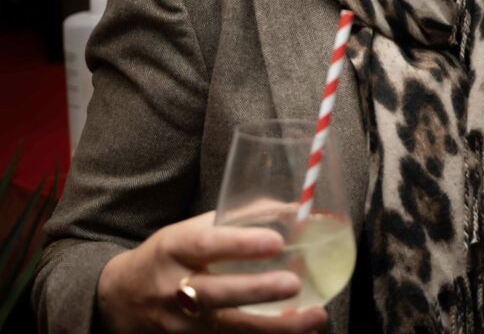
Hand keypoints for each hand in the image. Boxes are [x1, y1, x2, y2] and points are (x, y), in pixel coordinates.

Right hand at [96, 211, 328, 332]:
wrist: (121, 298)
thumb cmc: (168, 255)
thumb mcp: (189, 229)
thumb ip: (235, 220)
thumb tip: (292, 210)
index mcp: (174, 248)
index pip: (205, 244)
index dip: (240, 244)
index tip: (276, 241)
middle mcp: (173, 288)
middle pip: (216, 293)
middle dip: (257, 290)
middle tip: (294, 283)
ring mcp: (180, 324)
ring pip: (228, 329)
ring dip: (275, 327)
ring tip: (315, 317)